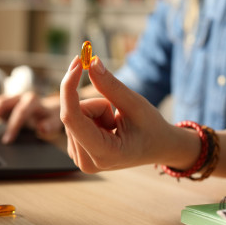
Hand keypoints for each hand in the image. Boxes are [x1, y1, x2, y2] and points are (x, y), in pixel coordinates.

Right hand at [0, 91, 62, 143]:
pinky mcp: (0, 102)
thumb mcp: (54, 122)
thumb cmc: (49, 117)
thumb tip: (42, 128)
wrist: (46, 108)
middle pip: (2, 102)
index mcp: (32, 101)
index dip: (13, 125)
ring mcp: (7, 98)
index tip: (7, 140)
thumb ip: (50, 125)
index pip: (21, 111)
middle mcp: (18, 97)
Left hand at [60, 55, 177, 172]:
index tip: (77, 62)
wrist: (157, 148)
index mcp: (105, 154)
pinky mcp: (76, 151)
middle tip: (117, 114)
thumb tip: (91, 63)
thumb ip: (110, 85)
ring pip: (73, 115)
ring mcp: (79, 158)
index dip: (69, 88)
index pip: (72, 118)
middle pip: (74, 113)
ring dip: (94, 112)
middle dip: (95, 104)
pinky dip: (90, 117)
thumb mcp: (135, 104)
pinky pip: (73, 120)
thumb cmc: (151, 128)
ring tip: (115, 125)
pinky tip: (106, 129)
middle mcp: (87, 162)